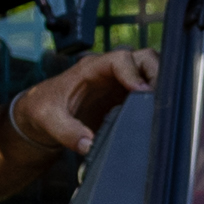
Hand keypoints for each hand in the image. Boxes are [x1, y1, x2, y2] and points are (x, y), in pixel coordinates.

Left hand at [9, 46, 158, 156]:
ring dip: (160, 84)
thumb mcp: (48, 121)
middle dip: (156, 73)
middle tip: (159, 98)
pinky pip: (148, 90)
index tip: (141, 91)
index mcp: (90, 69)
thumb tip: (89, 145)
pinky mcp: (125, 96)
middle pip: (143, 58)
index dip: (133, 72)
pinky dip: (157, 98)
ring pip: (150, 71)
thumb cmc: (42, 110)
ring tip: (161, 107)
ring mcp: (120, 82)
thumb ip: (67, 132)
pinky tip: (156, 115)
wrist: (41, 116)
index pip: (120, 59)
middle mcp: (109, 71)